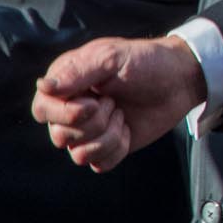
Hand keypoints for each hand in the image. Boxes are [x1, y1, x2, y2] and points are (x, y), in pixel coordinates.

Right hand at [30, 36, 206, 172]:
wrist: (180, 80)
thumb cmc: (146, 61)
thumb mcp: (112, 58)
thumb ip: (78, 72)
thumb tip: (43, 86)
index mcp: (66, 84)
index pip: (42, 109)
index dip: (63, 113)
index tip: (93, 103)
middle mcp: (71, 110)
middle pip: (59, 136)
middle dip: (93, 123)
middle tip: (114, 102)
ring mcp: (89, 131)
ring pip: (78, 154)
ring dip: (107, 136)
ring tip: (122, 113)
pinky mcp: (107, 147)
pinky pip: (99, 164)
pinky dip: (116, 149)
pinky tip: (127, 130)